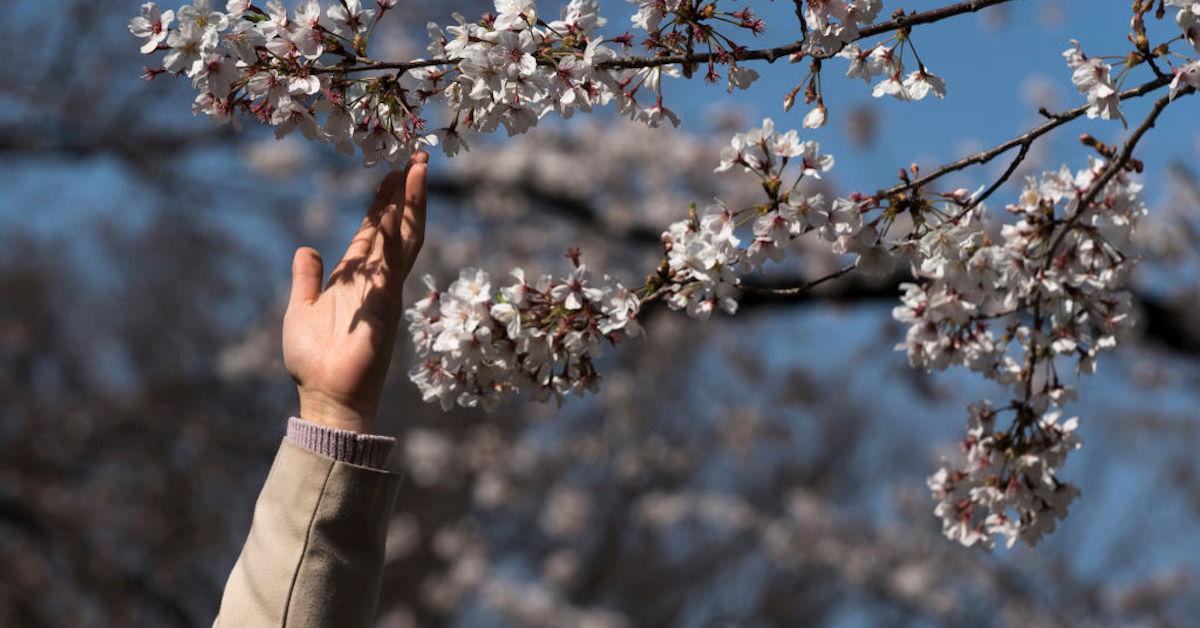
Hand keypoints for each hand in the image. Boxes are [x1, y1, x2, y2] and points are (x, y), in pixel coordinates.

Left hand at [282, 153, 427, 432]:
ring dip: (410, 201)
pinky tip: (403, 206)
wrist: (326, 394)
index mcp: (354, 278)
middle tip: (415, 156)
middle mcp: (375, 278)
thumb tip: (306, 250)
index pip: (374, 231)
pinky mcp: (384, 300)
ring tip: (416, 167)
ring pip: (403, 235)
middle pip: (396, 226)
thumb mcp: (301, 308)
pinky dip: (401, 230)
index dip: (384, 202)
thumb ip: (306, 279)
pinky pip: (395, 258)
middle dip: (405, 192)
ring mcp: (384, 288)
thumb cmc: (313, 360)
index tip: (392, 172)